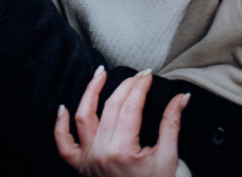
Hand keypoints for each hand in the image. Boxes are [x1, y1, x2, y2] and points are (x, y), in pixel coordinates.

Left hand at [54, 67, 189, 175]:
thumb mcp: (168, 158)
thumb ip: (172, 124)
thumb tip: (181, 97)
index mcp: (123, 150)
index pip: (130, 106)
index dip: (140, 86)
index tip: (148, 75)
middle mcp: (102, 153)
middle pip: (111, 106)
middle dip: (125, 86)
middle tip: (137, 76)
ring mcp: (88, 160)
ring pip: (83, 117)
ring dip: (90, 92)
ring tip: (100, 74)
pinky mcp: (81, 168)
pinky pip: (64, 145)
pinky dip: (60, 126)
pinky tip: (63, 108)